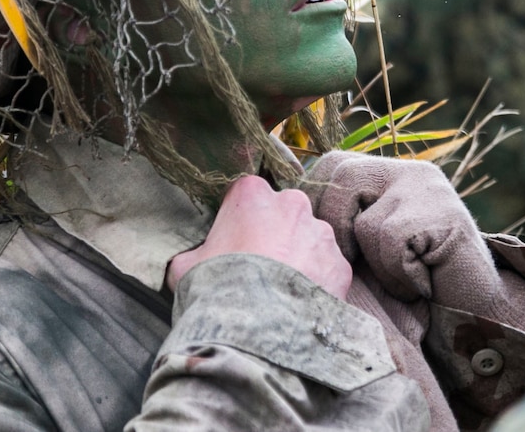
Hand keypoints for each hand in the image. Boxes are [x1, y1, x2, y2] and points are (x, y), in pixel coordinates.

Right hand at [166, 175, 351, 299]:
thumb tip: (190, 261)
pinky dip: (316, 283)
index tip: (233, 244)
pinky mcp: (340, 264)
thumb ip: (192, 253)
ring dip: (298, 258)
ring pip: (309, 240)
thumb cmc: (216, 289)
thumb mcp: (184, 266)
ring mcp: (321, 233)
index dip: (238, 220)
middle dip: (274, 234)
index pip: (246, 196)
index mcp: (252, 194)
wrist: (257, 330)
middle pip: (283, 213)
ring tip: (280, 292)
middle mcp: (292, 204)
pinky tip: (298, 304)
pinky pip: (327, 269)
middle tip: (258, 269)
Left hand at [303, 152, 524, 333]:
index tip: (324, 246)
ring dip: (373, 261)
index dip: (315, 204)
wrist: (473, 312)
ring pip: (363, 219)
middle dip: (335, 229)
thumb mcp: (365, 247)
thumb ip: (336, 224)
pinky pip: (390, 239)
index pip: (330, 164)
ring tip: (399, 276)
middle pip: (339, 178)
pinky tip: (417, 282)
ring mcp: (428, 187)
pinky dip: (397, 272)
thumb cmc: (408, 285)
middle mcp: (407, 170)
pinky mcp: (444, 212)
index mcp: (384, 173)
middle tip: (356, 264)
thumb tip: (276, 210)